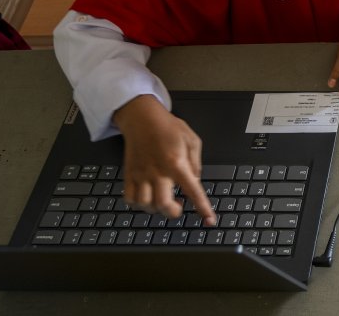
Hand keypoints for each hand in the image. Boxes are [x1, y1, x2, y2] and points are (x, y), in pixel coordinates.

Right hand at [113, 95, 214, 223]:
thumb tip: (196, 181)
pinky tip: (147, 198)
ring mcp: (141, 174)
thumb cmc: (169, 127)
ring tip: (162, 200)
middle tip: (179, 208)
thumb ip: (196, 163)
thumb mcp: (192, 140)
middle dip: (173, 212)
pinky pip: (129, 199)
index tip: (209, 220)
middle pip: (162, 204)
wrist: (143, 119)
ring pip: (145, 205)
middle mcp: (157, 172)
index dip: (202, 207)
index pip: (192, 190)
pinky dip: (138, 204)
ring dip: (156, 209)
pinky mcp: (129, 175)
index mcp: (176, 163)